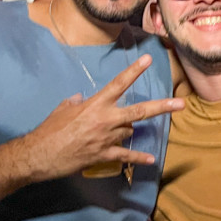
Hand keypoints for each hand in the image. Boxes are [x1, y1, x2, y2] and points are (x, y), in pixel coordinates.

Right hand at [22, 55, 184, 179]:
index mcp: (95, 104)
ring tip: (110, 131)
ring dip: (126, 130)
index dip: (134, 71)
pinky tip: (151, 160)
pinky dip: (138, 159)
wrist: (40, 154)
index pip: (119, 84)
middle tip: (180, 104)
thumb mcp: (62, 109)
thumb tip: (81, 99)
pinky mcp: (104, 156)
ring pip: (129, 131)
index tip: (148, 59)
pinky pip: (125, 157)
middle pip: (139, 111)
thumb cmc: (49, 129)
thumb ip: (75, 102)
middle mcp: (106, 119)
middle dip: (162, 107)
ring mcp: (107, 139)